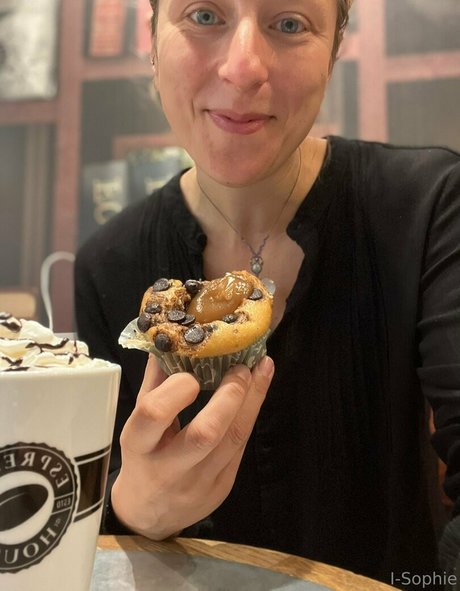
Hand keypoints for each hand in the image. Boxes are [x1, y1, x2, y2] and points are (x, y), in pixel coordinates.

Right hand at [111, 354, 274, 539]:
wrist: (149, 515)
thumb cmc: (142, 458)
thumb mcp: (137, 424)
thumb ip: (154, 384)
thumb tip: (168, 340)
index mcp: (139, 445)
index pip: (154, 415)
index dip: (176, 391)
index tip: (192, 375)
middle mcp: (169, 468)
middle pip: (205, 433)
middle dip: (230, 394)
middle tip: (242, 366)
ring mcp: (199, 482)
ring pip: (234, 439)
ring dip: (252, 398)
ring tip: (262, 367)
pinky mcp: (222, 488)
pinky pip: (241, 446)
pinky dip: (251, 413)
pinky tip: (258, 389)